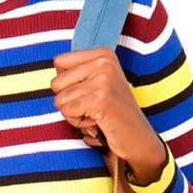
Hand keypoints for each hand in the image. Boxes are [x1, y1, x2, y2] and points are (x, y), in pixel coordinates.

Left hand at [51, 47, 167, 180]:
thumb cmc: (113, 112)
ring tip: (95, 115)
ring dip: (73, 114)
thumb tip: (54, 66)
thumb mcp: (99, 82)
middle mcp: (104, 62)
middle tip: (91, 108)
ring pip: (59, 99)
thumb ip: (78, 71)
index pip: (59, 61)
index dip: (65, 83)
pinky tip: (96, 123)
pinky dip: (77, 122)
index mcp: (103, 54)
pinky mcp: (100, 99)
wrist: (138, 138)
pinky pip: (67, 111)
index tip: (87, 92)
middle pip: (56, 82)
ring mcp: (103, 80)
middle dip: (68, 101)